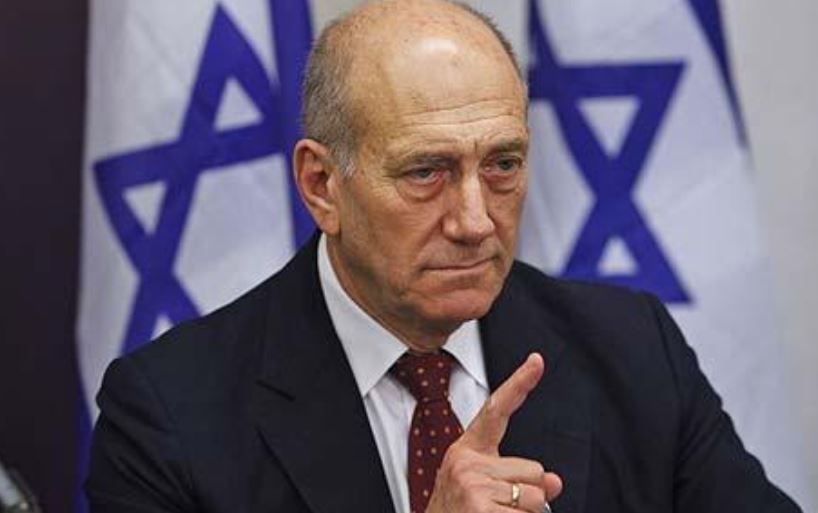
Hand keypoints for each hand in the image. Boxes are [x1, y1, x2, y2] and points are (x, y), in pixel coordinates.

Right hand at [425, 353, 562, 511]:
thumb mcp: (482, 489)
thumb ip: (517, 477)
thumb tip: (554, 482)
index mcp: (466, 450)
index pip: (496, 410)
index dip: (519, 383)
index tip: (537, 360)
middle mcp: (466, 462)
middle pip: (534, 469)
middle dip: (528, 494)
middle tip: (497, 509)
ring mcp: (472, 486)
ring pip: (536, 497)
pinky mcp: (480, 508)